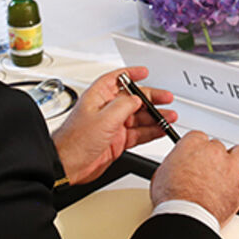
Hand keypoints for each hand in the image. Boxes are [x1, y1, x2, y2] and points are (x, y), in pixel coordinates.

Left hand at [51, 66, 177, 184]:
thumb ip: (124, 106)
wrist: (69, 166)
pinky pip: (138, 133)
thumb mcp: (104, 118)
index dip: (131, 74)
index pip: (117, 79)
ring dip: (154, 117)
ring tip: (169, 117)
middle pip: (133, 99)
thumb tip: (137, 99)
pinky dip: (150, 132)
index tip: (144, 72)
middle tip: (166, 98)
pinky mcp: (117, 141)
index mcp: (99, 97)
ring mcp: (112, 126)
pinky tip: (160, 130)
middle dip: (151, 98)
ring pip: (138, 118)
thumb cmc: (75, 141)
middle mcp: (106, 110)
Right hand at [151, 131, 238, 226]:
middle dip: (213, 157)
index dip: (196, 149)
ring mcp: (231, 168)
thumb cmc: (172, 198)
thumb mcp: (161, 173)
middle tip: (207, 169)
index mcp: (193, 145)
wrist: (186, 216)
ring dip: (236, 159)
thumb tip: (176, 166)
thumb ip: (174, 164)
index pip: (198, 137)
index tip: (194, 156)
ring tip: (230, 168)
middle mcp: (215, 153)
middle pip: (218, 146)